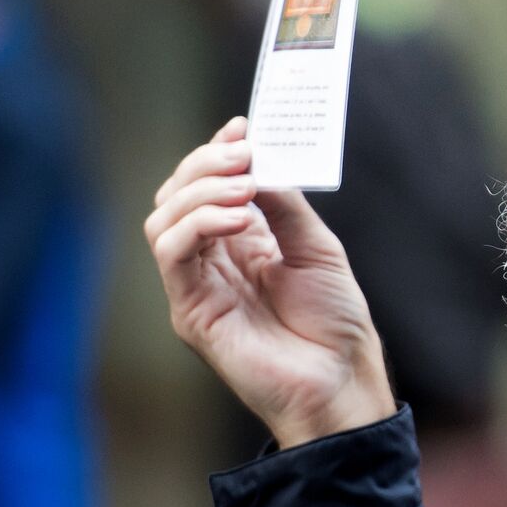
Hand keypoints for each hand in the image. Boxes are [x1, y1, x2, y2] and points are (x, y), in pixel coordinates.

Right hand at [144, 116, 396, 447]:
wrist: (341, 379)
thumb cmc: (335, 320)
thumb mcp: (316, 246)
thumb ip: (284, 204)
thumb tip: (257, 158)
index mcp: (243, 240)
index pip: (210, 184)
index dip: (218, 150)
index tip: (244, 126)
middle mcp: (213, 258)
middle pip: (178, 193)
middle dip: (207, 163)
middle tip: (245, 154)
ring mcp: (197, 284)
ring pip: (164, 217)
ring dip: (202, 191)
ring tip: (246, 190)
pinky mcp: (190, 311)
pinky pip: (172, 254)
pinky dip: (200, 225)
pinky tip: (240, 221)